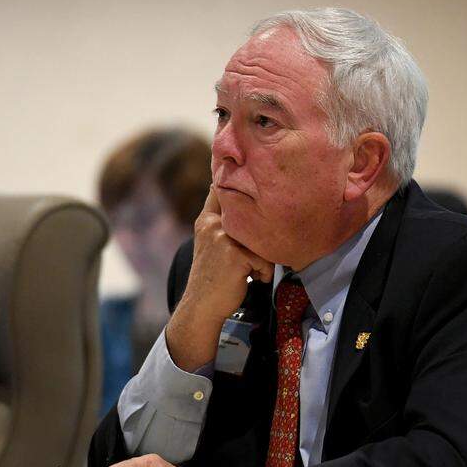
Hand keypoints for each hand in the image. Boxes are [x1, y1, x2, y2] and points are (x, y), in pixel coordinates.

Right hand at [166, 185, 273, 369]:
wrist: (203, 306)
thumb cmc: (217, 278)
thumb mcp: (216, 245)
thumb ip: (227, 225)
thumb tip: (252, 206)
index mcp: (207, 219)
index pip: (219, 189)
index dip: (229, 176)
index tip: (236, 160)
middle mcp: (212, 223)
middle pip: (249, 211)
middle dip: (263, 228)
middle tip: (258, 247)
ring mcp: (221, 237)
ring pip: (261, 238)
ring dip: (262, 259)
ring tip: (251, 270)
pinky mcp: (233, 253)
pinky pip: (264, 258)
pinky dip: (263, 272)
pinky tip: (250, 279)